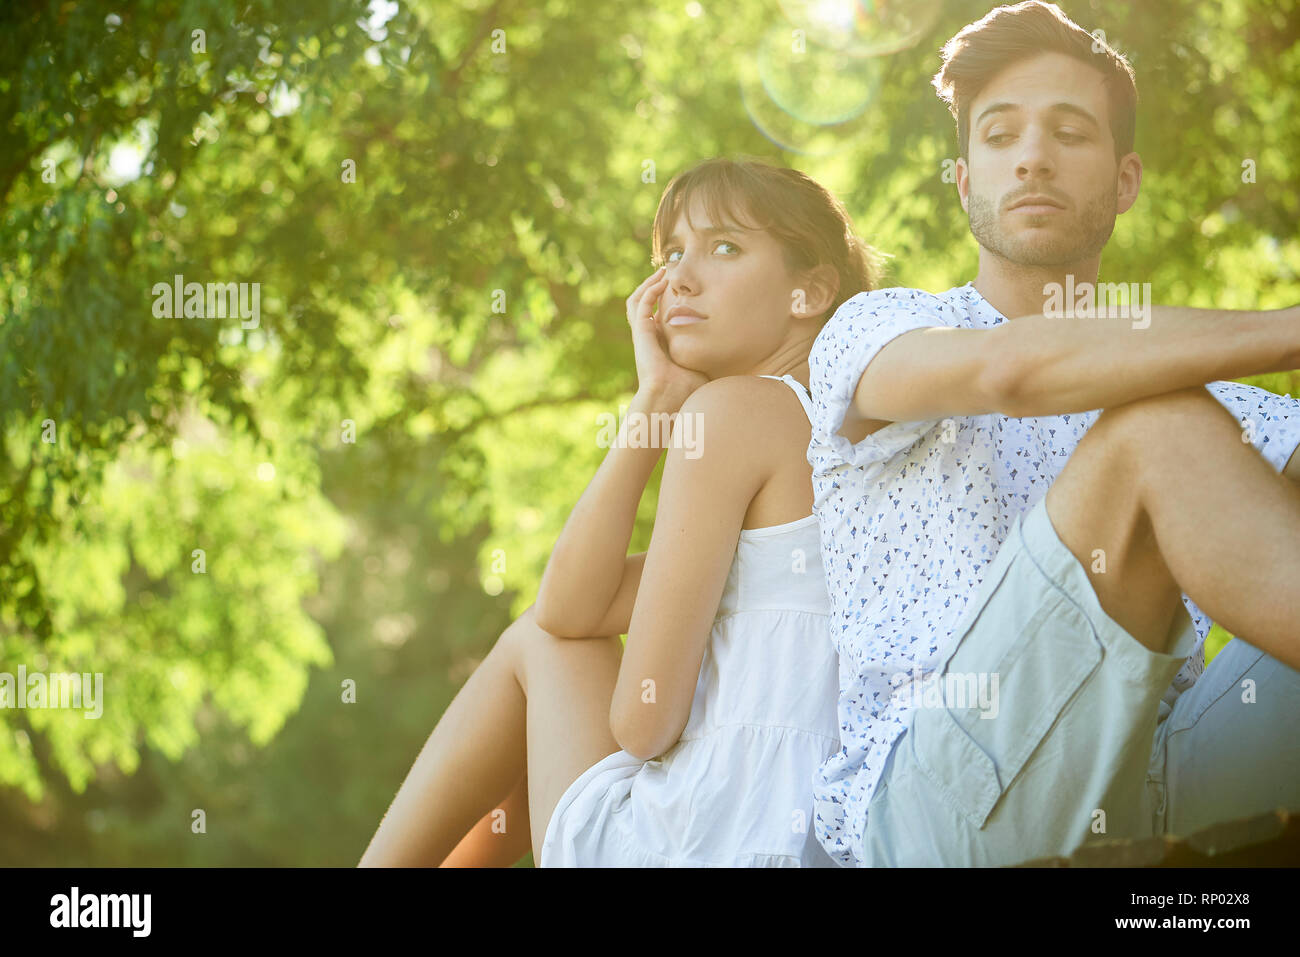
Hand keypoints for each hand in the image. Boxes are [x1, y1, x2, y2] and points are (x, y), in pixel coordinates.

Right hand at [626, 266, 708, 413]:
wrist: (670, 399)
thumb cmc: (687, 391)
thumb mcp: (701, 369)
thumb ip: (708, 359)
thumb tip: (729, 357)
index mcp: (660, 346)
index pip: (658, 318)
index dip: (665, 303)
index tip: (681, 291)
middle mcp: (649, 339)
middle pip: (644, 307)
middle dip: (654, 288)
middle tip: (666, 274)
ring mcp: (643, 335)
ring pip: (636, 302)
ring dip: (648, 285)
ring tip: (662, 272)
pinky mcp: (641, 333)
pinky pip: (640, 305)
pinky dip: (649, 290)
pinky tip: (661, 282)